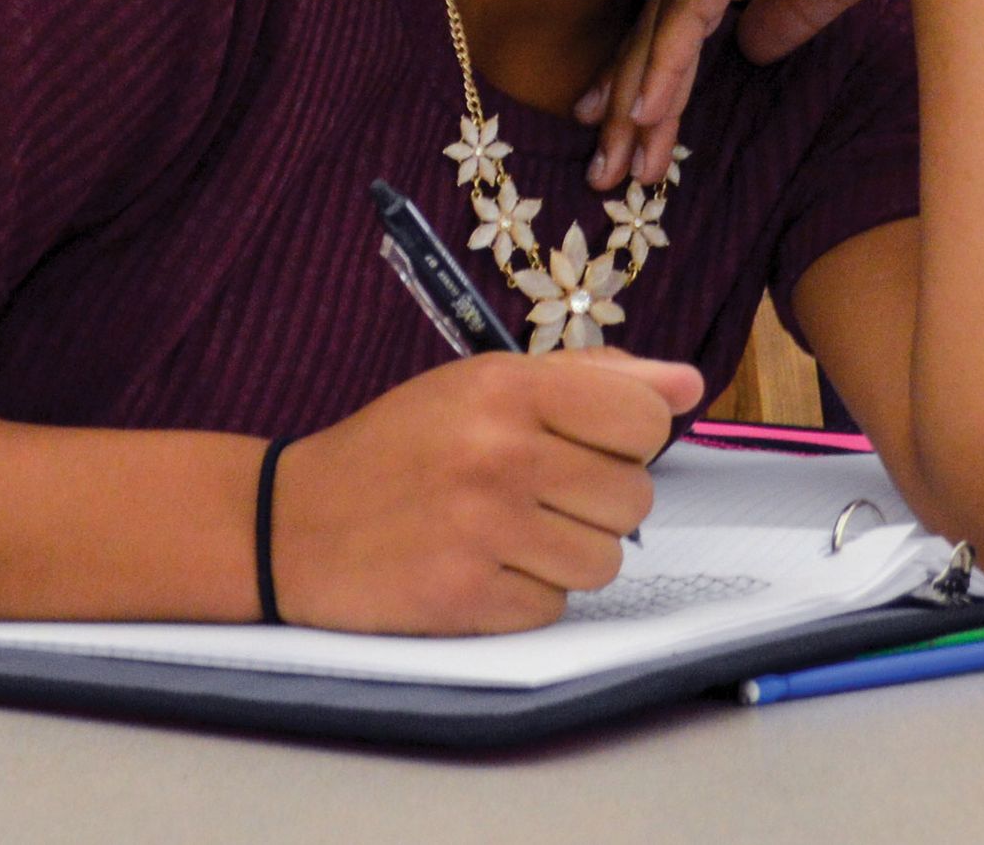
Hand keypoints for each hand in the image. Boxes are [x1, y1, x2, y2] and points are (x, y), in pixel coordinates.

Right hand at [269, 348, 701, 632]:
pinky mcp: (469, 599)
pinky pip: (555, 605)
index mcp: (510, 388)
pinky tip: (483, 565)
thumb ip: (594, 377)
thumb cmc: (401, 445)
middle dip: (598, 498)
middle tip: (540, 489)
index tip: (591, 440)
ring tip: (511, 528)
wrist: (294, 522)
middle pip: (635, 497)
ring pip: (605, 559)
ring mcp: (485, 530)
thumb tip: (689, 385)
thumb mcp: (485, 383)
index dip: (629, 437)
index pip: (645, 420)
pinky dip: (529, 593)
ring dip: (568, 551)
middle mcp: (502, 454)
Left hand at [578, 0, 965, 191]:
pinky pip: (688, 14)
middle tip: (605, 168)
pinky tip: (646, 111)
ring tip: (619, 160)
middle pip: (660, 29)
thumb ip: (794, 8)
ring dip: (639, 99)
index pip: (684, 19)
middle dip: (630, 103)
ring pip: (663, 28)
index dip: (658, 77)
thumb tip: (752, 48)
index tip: (635, 132)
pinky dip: (665, 65)